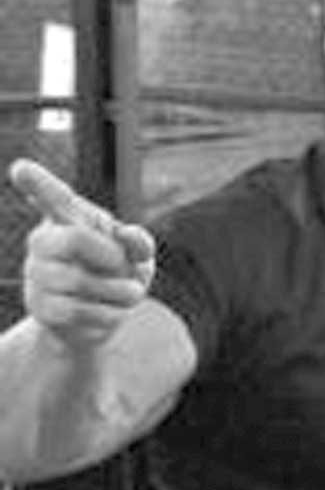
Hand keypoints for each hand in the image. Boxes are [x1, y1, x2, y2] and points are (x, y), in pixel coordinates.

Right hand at [11, 160, 156, 347]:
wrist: (98, 320)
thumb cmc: (118, 276)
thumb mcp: (137, 257)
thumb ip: (139, 243)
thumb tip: (127, 235)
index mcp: (67, 219)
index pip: (51, 196)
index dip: (38, 183)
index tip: (21, 169)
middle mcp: (43, 241)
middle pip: (74, 239)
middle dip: (111, 256)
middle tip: (123, 266)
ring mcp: (37, 274)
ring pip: (80, 280)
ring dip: (120, 292)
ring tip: (129, 293)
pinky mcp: (40, 307)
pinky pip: (80, 311)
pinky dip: (111, 314)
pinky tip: (113, 311)